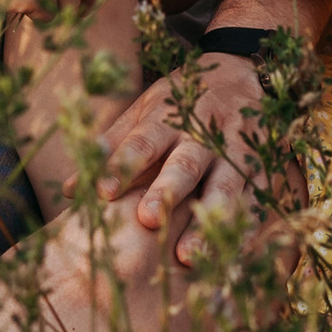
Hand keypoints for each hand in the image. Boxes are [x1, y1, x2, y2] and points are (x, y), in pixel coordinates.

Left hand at [100, 52, 288, 269]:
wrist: (243, 72)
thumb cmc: (182, 101)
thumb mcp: (145, 109)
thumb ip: (112, 146)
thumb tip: (69, 190)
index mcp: (170, 117)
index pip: (142, 141)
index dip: (122, 166)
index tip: (101, 192)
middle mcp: (205, 134)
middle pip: (186, 164)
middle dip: (168, 191)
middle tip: (148, 220)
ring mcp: (237, 152)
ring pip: (225, 188)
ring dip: (207, 221)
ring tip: (188, 256)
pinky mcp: (263, 170)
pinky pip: (256, 202)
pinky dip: (245, 230)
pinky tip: (232, 259)